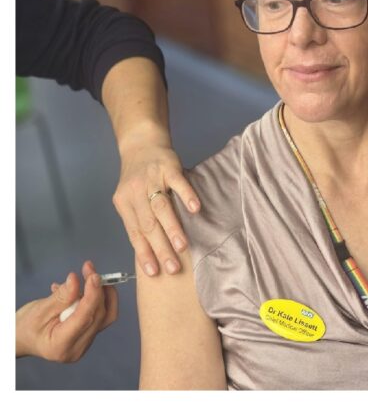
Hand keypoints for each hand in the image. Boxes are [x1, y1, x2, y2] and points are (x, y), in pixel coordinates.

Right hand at [15, 261, 118, 362]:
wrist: (20, 338)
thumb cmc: (25, 327)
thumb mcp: (39, 310)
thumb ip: (61, 297)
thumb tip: (76, 280)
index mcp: (61, 345)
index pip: (85, 318)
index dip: (93, 295)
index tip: (93, 276)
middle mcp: (77, 348)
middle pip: (99, 316)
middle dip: (97, 290)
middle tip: (89, 269)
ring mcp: (85, 343)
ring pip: (105, 316)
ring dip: (101, 293)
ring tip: (89, 276)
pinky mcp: (88, 335)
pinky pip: (99, 315)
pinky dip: (94, 299)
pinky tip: (79, 289)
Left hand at [112, 130, 199, 276]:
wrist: (141, 143)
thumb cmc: (139, 178)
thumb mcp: (131, 199)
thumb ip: (139, 220)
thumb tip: (150, 252)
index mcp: (124, 204)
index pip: (134, 233)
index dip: (143, 253)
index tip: (154, 272)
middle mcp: (135, 192)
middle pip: (147, 225)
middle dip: (160, 248)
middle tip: (172, 267)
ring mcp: (152, 179)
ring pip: (160, 207)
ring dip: (171, 228)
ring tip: (182, 246)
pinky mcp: (168, 167)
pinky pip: (178, 183)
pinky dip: (186, 196)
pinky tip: (195, 209)